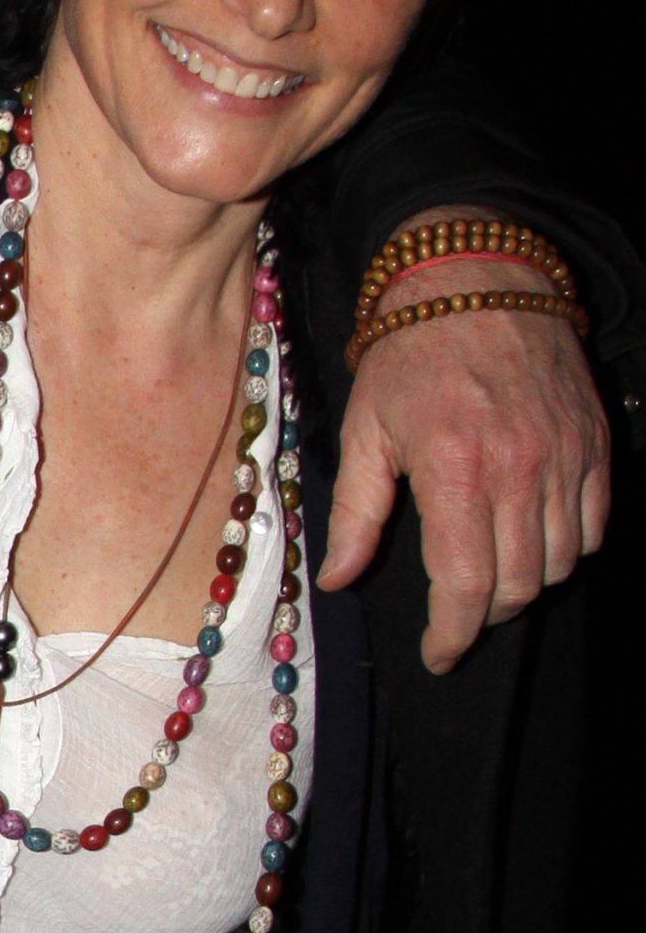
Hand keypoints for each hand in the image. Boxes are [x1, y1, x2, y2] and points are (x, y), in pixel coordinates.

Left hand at [317, 259, 610, 669]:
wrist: (476, 279)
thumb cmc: (409, 354)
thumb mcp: (365, 431)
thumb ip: (357, 515)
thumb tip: (339, 580)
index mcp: (456, 472)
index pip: (466, 587)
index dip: (453, 635)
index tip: (438, 654)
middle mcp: (519, 471)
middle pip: (518, 586)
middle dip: (485, 617)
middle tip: (458, 618)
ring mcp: (564, 458)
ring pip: (559, 563)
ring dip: (525, 585)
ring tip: (490, 578)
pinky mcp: (593, 445)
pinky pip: (591, 526)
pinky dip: (565, 549)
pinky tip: (531, 541)